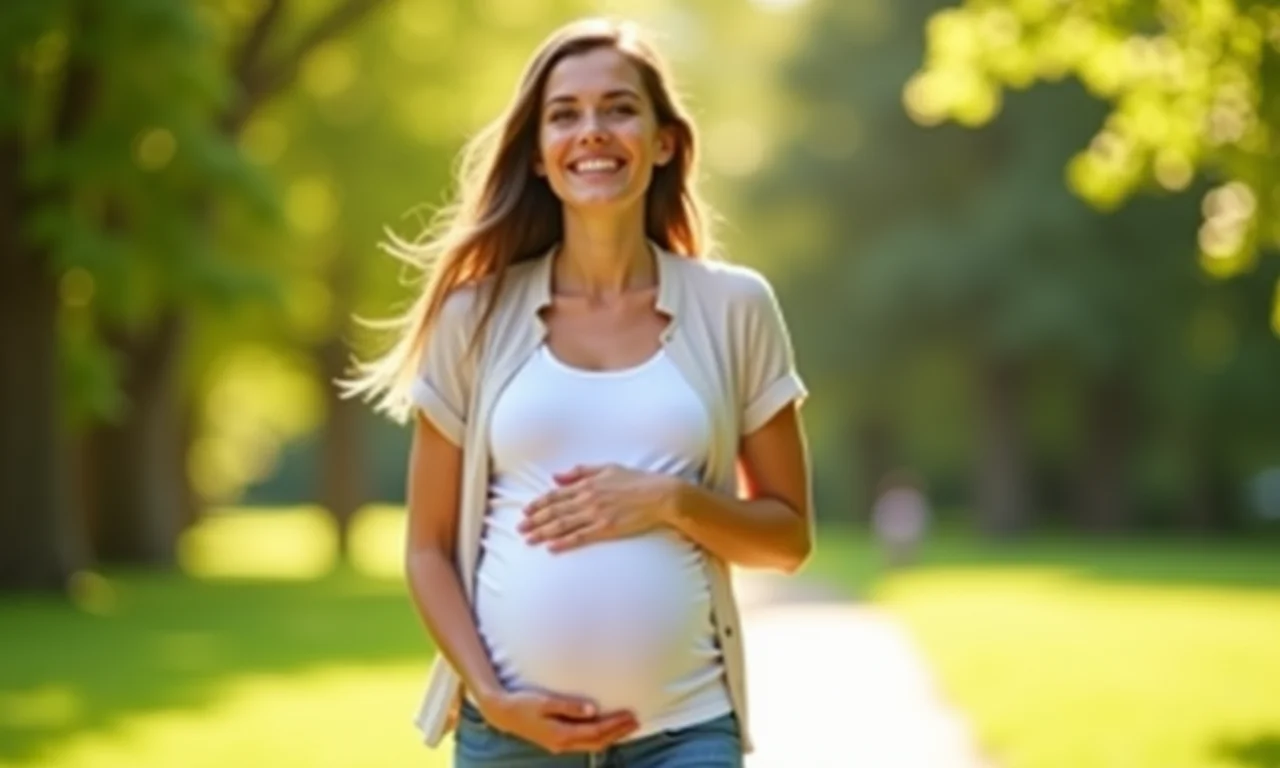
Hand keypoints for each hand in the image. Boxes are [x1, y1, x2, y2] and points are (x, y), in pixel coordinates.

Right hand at [479, 689, 637, 753]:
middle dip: (619, 732)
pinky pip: (585, 741)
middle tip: (637, 721)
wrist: (503, 714)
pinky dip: (599, 735)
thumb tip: (594, 709)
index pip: (597, 731)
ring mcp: (560, 744)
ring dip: (611, 735)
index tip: (632, 715)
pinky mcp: (557, 741)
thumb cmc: (523, 704)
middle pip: (598, 741)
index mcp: (562, 734)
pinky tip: (605, 729)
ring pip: (592, 744)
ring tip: (627, 725)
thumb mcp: (545, 702)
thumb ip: (570, 706)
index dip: (616, 725)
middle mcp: (563, 743)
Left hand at [520, 464, 678, 551]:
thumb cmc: (637, 480)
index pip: (556, 495)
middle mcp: (588, 498)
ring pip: (563, 525)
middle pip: (554, 511)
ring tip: (529, 540)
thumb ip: (581, 471)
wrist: (660, 495)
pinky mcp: (606, 529)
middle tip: (519, 529)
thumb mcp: (608, 468)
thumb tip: (556, 476)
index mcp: (587, 484)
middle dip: (535, 521)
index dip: (538, 504)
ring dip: (543, 533)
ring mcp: (596, 514)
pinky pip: (580, 537)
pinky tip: (551, 548)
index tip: (525, 512)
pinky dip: (564, 542)